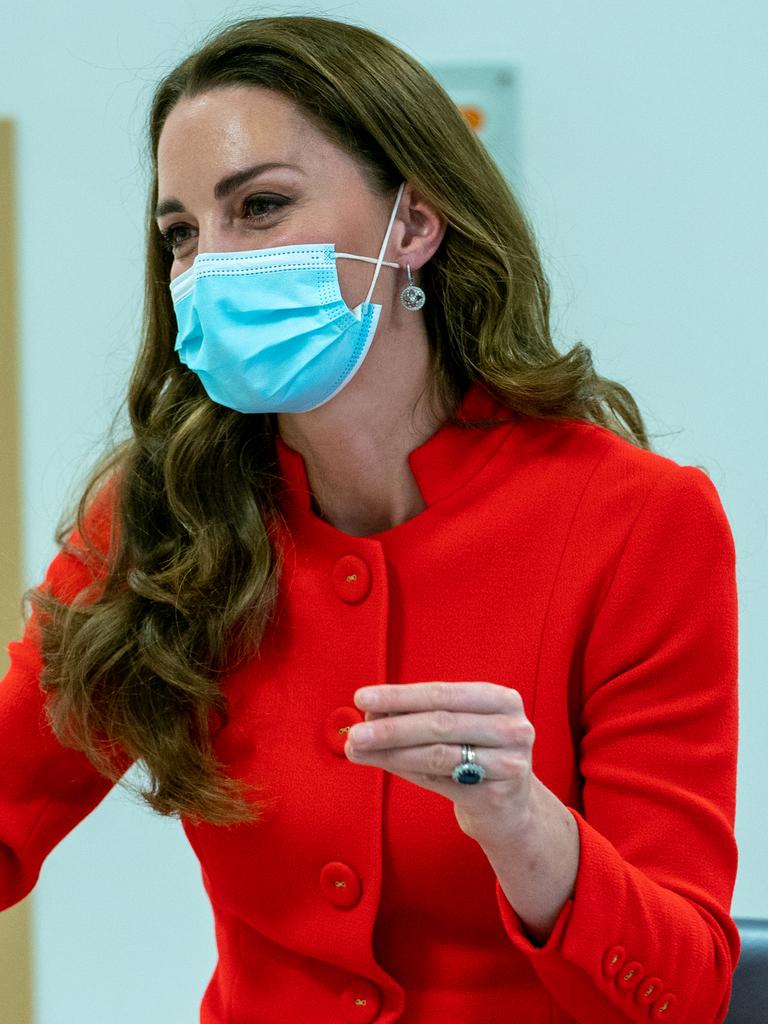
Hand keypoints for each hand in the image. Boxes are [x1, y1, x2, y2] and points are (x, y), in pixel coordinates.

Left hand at [345, 681, 535, 849]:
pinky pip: (439, 781)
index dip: (400, 695)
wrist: (512, 809)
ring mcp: (508, 764)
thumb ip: (420, 716)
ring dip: (391, 751)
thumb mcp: (459, 727)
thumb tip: (369, 712)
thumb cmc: (478, 756)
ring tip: (359, 749)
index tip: (363, 698)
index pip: (442, 693)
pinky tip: (381, 763)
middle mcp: (512, 728)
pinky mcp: (496, 797)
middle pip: (439, 723)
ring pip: (437, 754)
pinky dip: (405, 769)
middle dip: (391, 726)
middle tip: (354, 731)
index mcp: (502, 700)